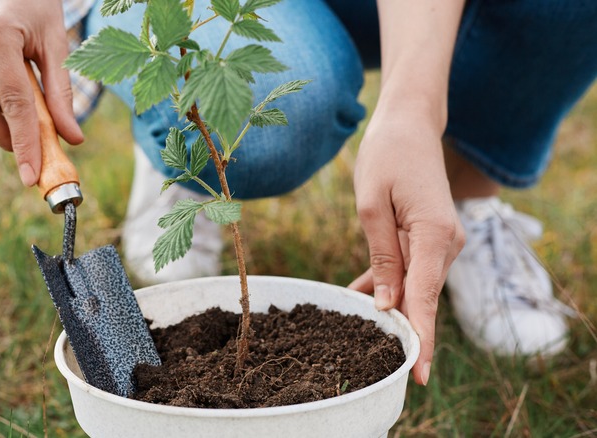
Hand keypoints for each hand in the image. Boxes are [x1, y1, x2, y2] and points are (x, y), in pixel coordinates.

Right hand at [0, 0, 83, 185]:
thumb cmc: (35, 1)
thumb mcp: (56, 41)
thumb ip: (61, 92)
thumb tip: (72, 139)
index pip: (13, 104)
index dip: (24, 143)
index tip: (32, 176)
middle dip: (10, 140)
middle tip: (35, 154)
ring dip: (2, 119)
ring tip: (25, 105)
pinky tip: (3, 79)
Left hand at [348, 107, 464, 385]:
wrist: (408, 125)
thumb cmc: (388, 156)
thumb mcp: (372, 206)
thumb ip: (382, 257)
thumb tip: (386, 305)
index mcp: (436, 236)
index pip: (425, 298)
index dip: (420, 338)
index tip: (418, 374)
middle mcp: (447, 244)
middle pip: (422, 298)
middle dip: (402, 330)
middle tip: (374, 360)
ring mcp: (440, 242)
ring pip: (413, 286)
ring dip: (388, 305)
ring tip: (354, 329)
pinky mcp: (429, 238)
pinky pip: (408, 270)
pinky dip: (386, 284)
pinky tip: (357, 297)